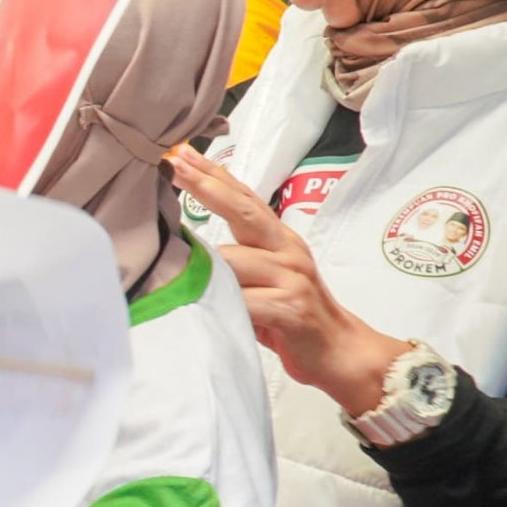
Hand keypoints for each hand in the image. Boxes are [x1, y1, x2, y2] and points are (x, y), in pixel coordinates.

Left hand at [170, 147, 409, 413]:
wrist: (339, 351)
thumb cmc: (291, 316)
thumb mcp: (265, 278)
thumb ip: (237, 259)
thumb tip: (185, 245)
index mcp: (279, 240)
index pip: (244, 198)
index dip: (214, 176)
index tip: (182, 155)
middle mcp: (287, 250)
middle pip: (244, 211)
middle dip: (207, 186)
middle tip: (175, 165)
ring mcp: (291, 278)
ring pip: (233, 262)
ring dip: (201, 267)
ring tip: (167, 267)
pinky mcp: (290, 308)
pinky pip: (245, 300)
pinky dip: (221, 303)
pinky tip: (201, 304)